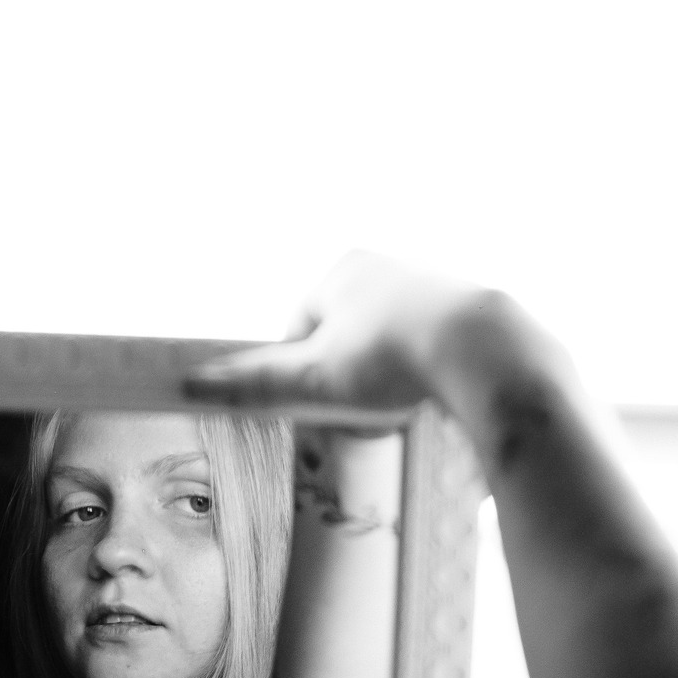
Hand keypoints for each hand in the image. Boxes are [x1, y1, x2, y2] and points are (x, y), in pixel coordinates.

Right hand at [184, 251, 477, 415]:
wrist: (484, 351)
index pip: (301, 329)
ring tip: (398, 406)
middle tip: (359, 412)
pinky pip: (428, 348)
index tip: (319, 404)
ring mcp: (428, 285)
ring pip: (387, 343)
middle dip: (346, 376)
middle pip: (344, 337)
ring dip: (385, 377)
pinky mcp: (466, 311)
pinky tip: (432, 395)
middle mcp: (385, 265)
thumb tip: (193, 382)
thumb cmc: (392, 356)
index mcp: (342, 270)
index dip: (302, 374)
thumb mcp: (314, 377)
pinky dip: (423, 373)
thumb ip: (256, 382)